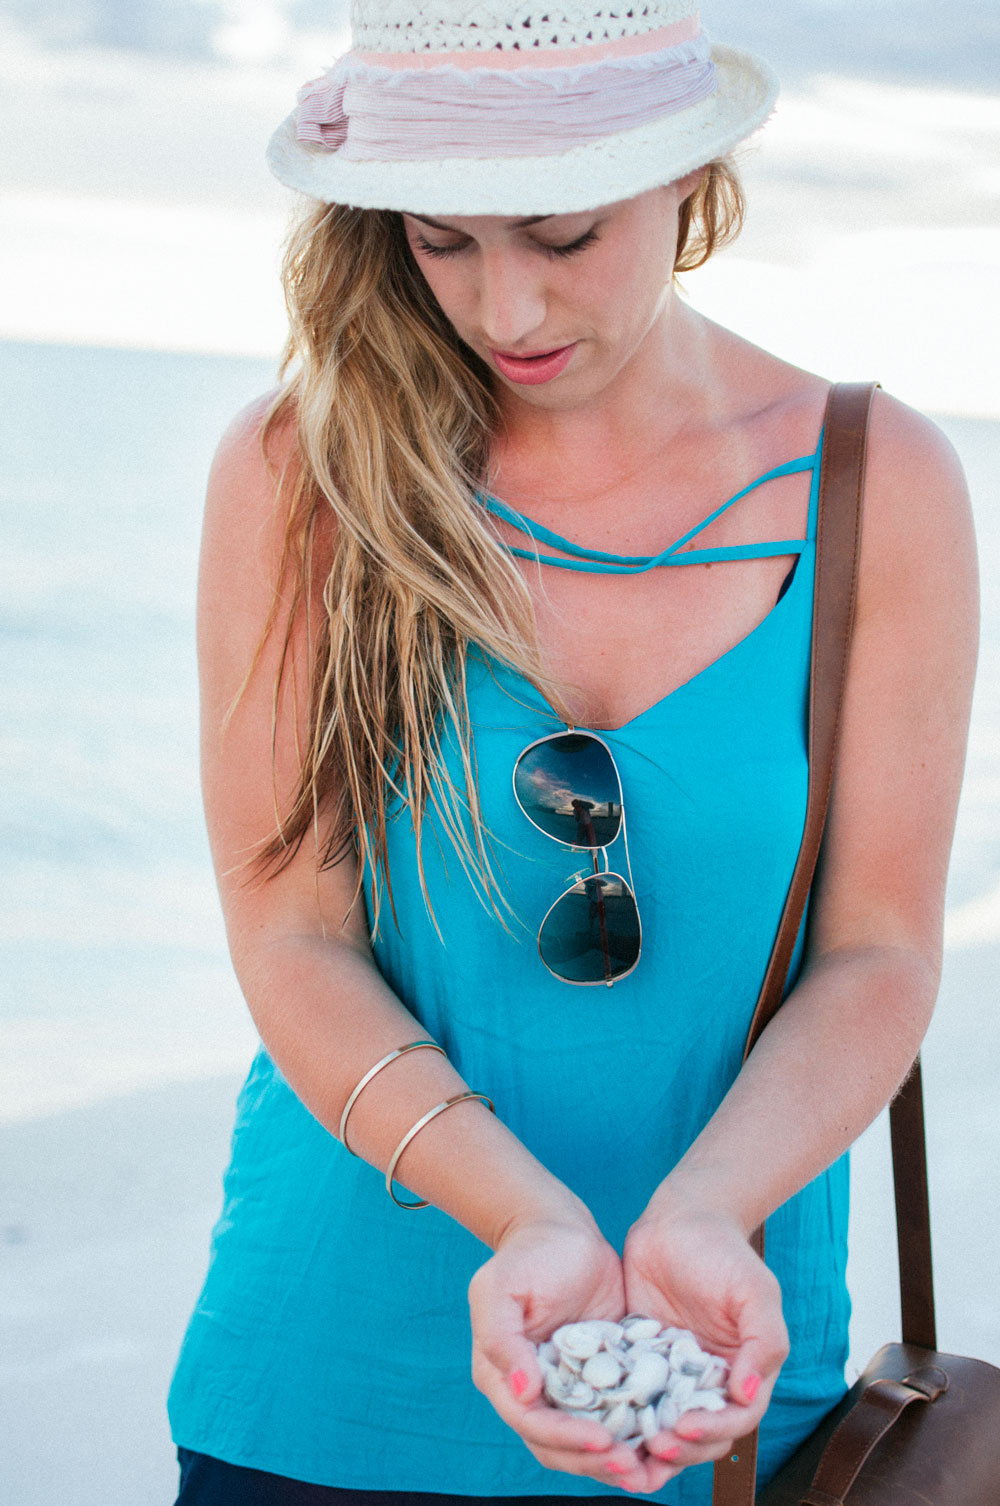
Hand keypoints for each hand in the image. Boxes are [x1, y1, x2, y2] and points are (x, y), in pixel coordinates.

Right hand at [470, 1213, 671, 1491]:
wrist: (561, 1229)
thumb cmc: (526, 1255)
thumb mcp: (500, 1288)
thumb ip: (502, 1339)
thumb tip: (522, 1392)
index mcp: (504, 1377)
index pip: (533, 1423)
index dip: (567, 1437)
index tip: (602, 1440)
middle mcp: (534, 1392)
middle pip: (561, 1446)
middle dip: (595, 1461)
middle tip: (633, 1468)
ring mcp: (570, 1386)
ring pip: (590, 1439)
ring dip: (617, 1458)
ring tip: (651, 1469)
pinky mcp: (602, 1375)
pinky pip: (617, 1412)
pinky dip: (636, 1431)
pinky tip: (664, 1437)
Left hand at [621, 1202, 788, 1477]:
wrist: (678, 1220)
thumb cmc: (724, 1253)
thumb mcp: (755, 1292)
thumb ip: (763, 1342)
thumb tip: (746, 1395)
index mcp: (740, 1372)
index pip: (733, 1420)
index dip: (711, 1433)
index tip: (683, 1429)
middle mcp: (705, 1381)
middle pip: (696, 1437)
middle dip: (676, 1450)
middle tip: (649, 1445)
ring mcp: (668, 1373)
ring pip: (659, 1425)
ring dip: (644, 1446)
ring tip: (622, 1453)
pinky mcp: (635, 1359)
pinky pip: (626, 1394)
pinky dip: (615, 1414)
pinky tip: (595, 1420)